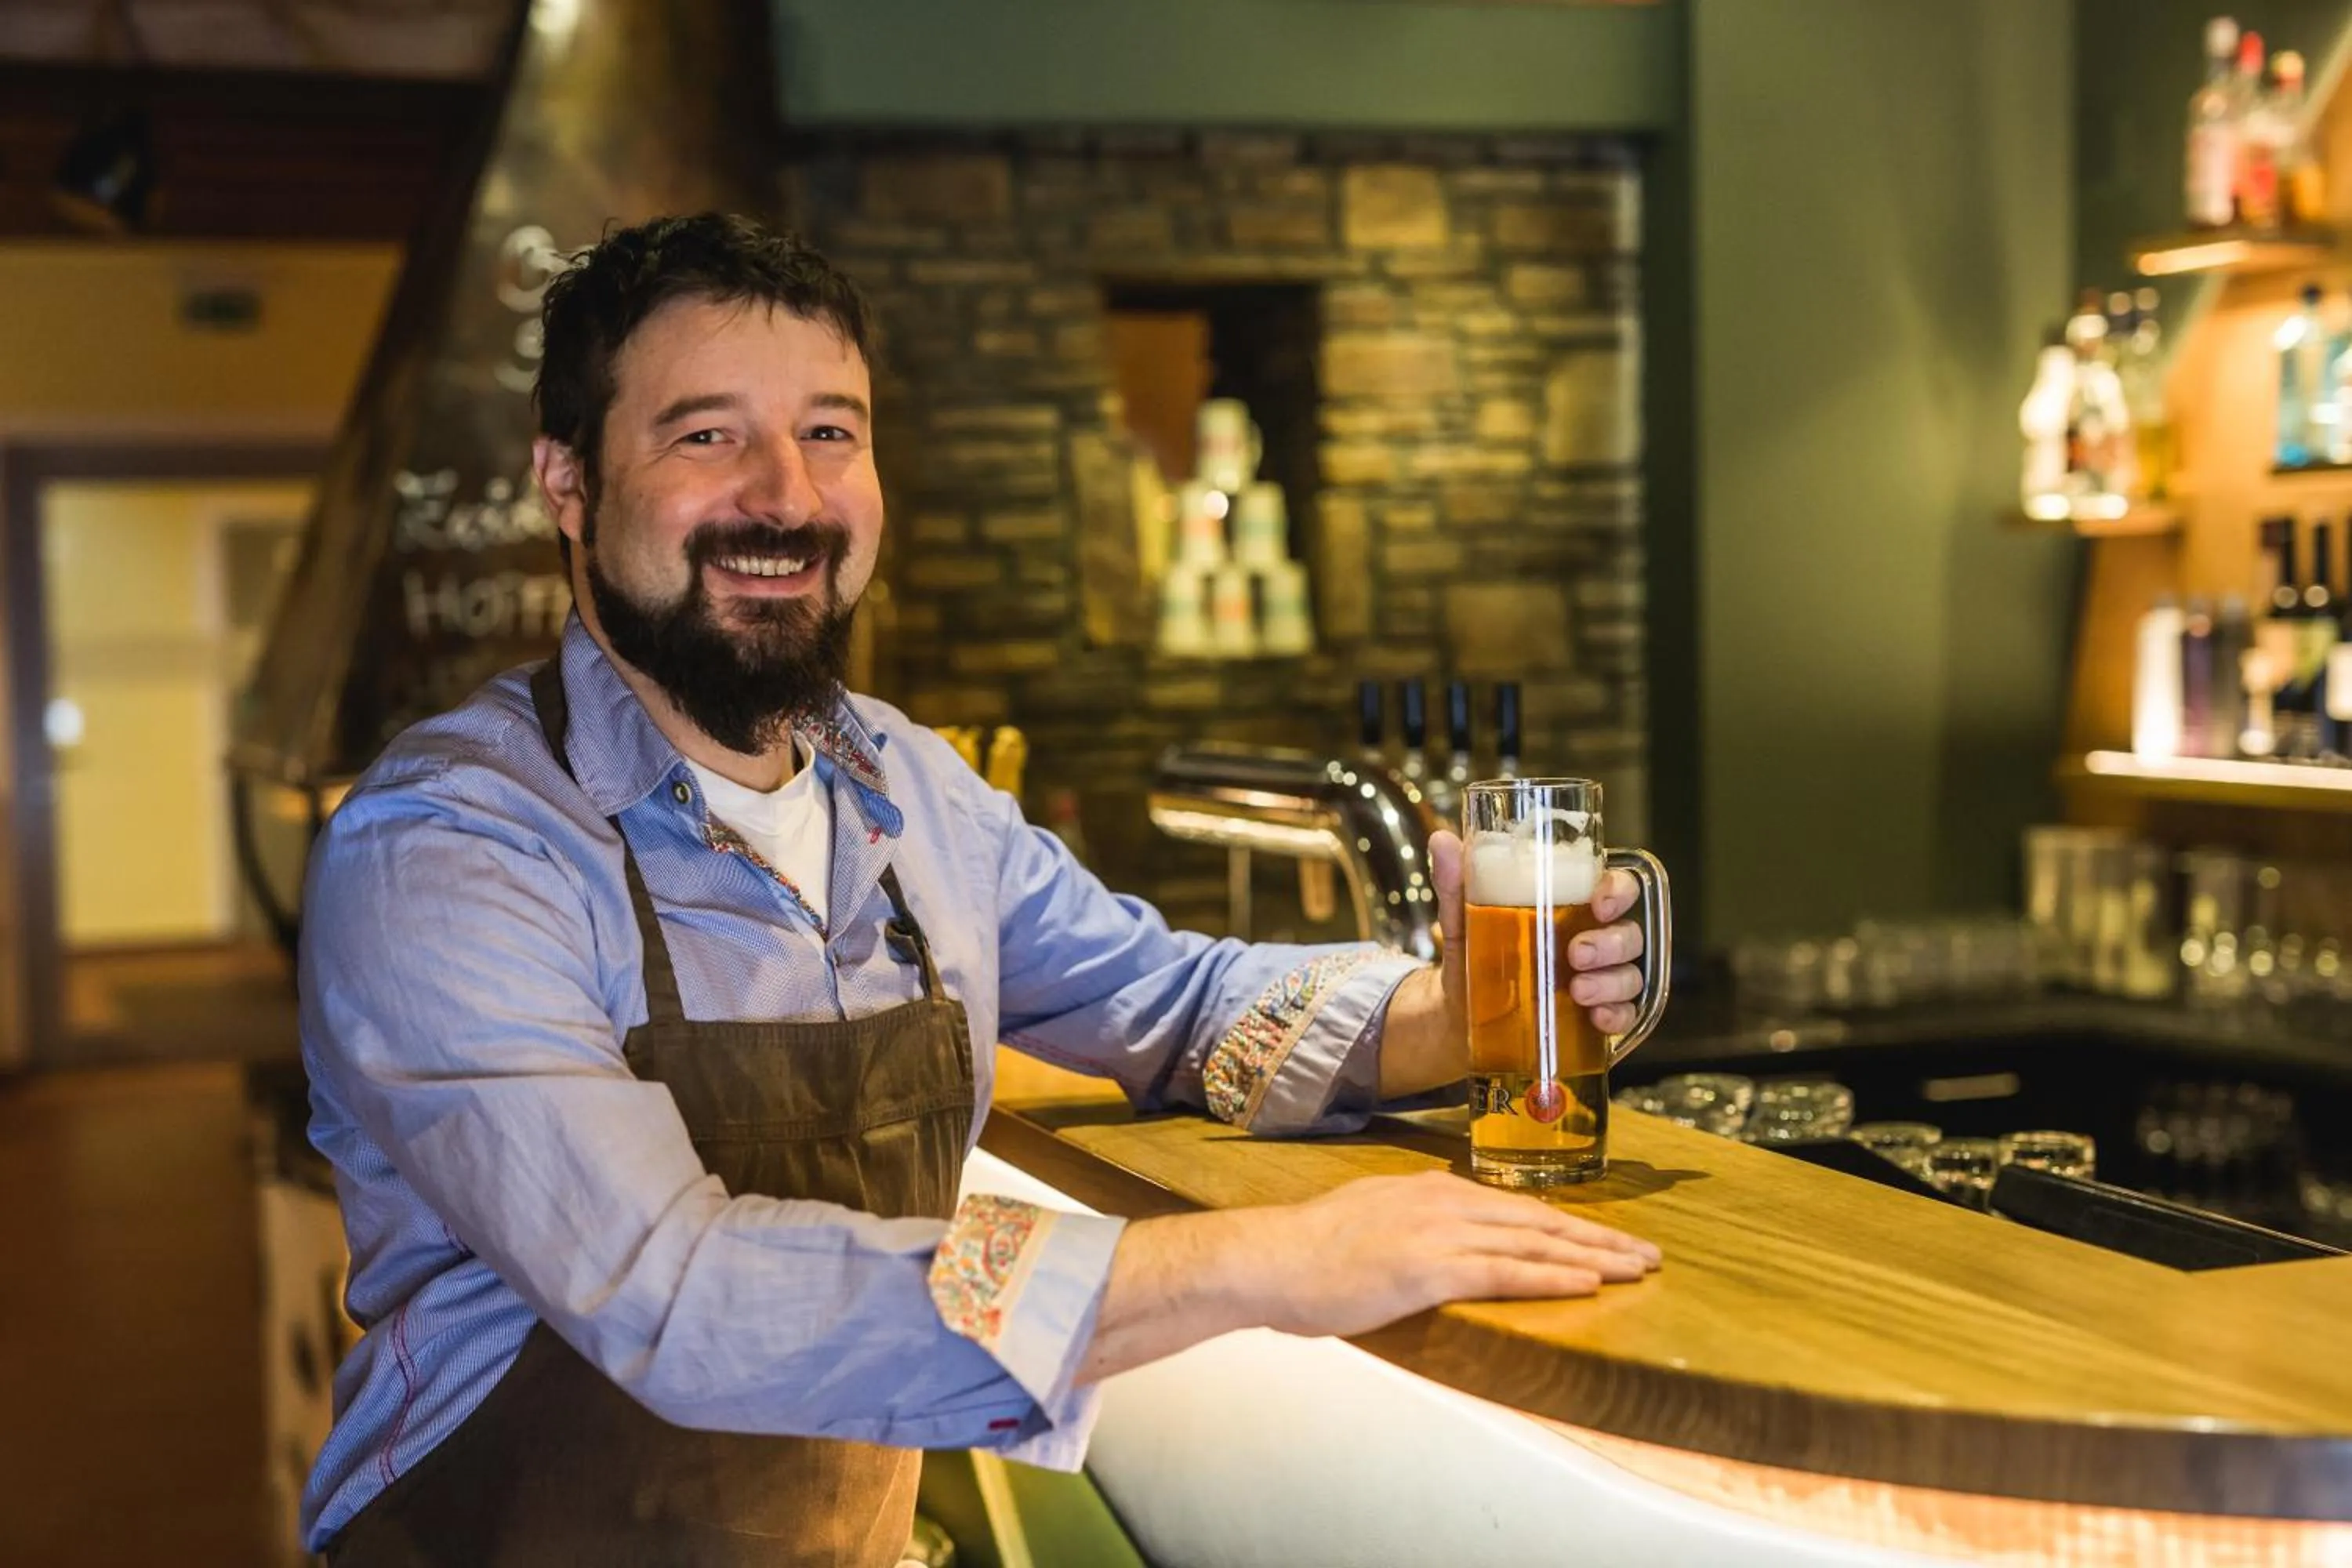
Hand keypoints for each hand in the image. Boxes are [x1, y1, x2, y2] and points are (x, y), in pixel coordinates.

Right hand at [1234, 1171, 1660, 1337]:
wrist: (1268, 1259)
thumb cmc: (1309, 1250)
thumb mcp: (1372, 1219)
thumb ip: (1413, 1221)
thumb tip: (1442, 1229)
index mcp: (1433, 1191)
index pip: (1519, 1208)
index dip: (1571, 1225)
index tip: (1611, 1238)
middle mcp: (1444, 1203)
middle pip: (1540, 1221)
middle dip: (1600, 1238)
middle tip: (1649, 1255)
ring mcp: (1437, 1233)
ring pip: (1533, 1244)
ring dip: (1593, 1257)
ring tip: (1637, 1270)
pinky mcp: (1427, 1268)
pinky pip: (1504, 1273)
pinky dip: (1551, 1277)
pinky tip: (1587, 1284)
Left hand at [1430, 829, 1648, 1036]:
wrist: (1456, 1015)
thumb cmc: (1474, 954)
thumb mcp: (1462, 919)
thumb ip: (1457, 883)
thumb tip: (1442, 840)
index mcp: (1572, 905)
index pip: (1617, 887)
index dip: (1619, 891)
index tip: (1600, 902)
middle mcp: (1594, 939)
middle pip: (1629, 933)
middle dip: (1611, 943)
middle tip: (1577, 953)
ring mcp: (1599, 980)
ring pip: (1631, 976)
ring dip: (1612, 982)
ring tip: (1578, 989)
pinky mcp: (1594, 1016)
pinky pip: (1624, 1015)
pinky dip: (1617, 1016)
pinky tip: (1597, 1017)